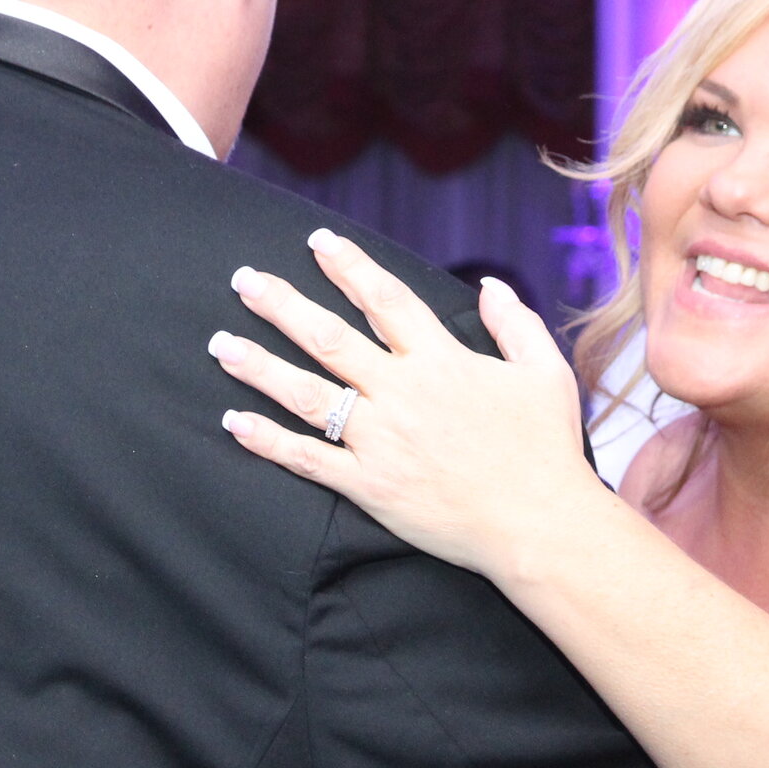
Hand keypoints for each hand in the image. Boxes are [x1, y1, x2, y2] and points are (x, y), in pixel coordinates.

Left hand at [209, 229, 600, 576]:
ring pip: (308, 394)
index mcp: (442, 360)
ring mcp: (381, 440)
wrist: (539, 525)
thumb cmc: (546, 449)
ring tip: (222, 345)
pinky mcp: (370, 485)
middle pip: (330, 338)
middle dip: (282, 305)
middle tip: (244, 281)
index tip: (318, 242)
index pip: (386, 299)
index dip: (350, 267)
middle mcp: (402, 393)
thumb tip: (488, 284)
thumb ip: (515, 323)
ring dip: (260, 367)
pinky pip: (308, 459)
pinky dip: (268, 441)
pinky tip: (234, 422)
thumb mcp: (545, 373)